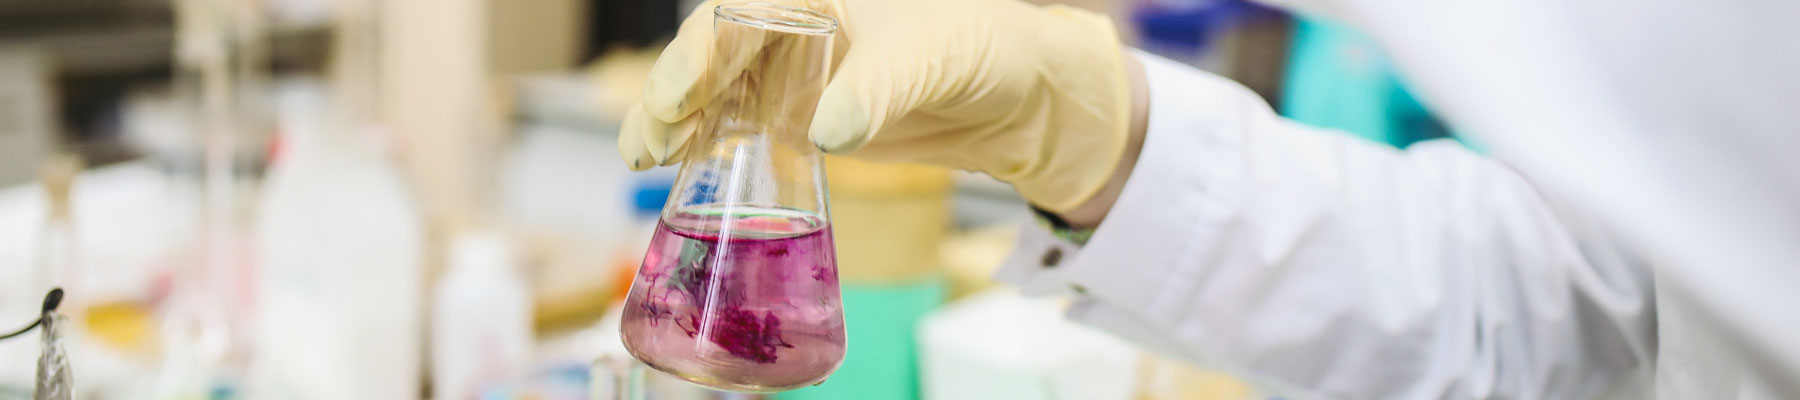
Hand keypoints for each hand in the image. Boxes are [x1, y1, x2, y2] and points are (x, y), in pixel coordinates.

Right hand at [620, 0, 1145, 214]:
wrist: (1014, 96)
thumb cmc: (978, 44)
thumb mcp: (928, 58)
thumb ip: (876, 89)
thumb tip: (825, 128)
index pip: (740, 11)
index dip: (701, 51)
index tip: (679, 95)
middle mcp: (793, 23)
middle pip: (713, 51)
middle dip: (674, 91)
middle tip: (651, 139)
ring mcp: (792, 71)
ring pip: (717, 91)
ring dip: (678, 123)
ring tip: (647, 158)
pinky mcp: (799, 116)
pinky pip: (742, 127)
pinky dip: (709, 147)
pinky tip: (678, 170)